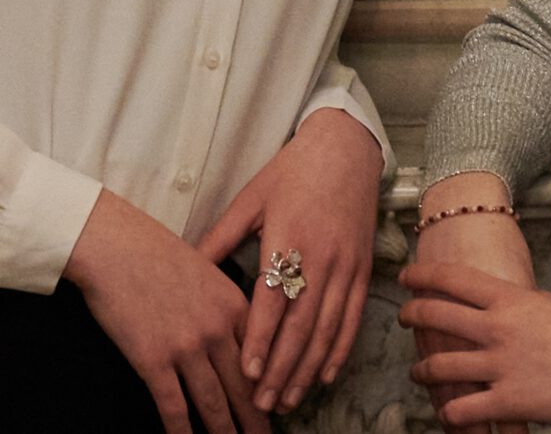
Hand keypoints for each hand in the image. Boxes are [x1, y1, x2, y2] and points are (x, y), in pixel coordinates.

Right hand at [66, 188, 265, 433]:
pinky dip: (181, 431)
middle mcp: (217, 329)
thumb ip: (223, 306)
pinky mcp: (153, 359)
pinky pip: (173, 405)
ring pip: (213, 403)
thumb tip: (234, 335)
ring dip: (225, 432)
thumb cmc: (156, 252)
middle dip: (256, 420)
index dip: (271, 387)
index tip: (279, 407)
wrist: (114, 246)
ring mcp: (186, 346)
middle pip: (244, 386)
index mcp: (234, 305)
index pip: (263, 356)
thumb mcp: (206, 271)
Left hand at [195, 107, 382, 413]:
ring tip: (290, 398)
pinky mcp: (362, 268)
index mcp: (289, 237)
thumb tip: (188, 265)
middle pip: (301, 324)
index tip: (249, 372)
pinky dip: (340, 350)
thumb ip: (221, 236)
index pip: (274, 299)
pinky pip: (352, 318)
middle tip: (263, 402)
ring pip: (327, 329)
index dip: (262, 338)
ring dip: (308, 369)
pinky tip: (325, 374)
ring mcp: (345, 264)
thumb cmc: (292, 171)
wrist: (345, 147)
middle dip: (282, 368)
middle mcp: (321, 256)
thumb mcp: (251, 198)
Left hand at [398, 261, 550, 430]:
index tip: (407, 276)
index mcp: (510, 299)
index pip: (452, 278)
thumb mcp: (550, 305)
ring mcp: (501, 365)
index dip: (422, 276)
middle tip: (403, 318)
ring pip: (441, 366)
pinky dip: (451, 414)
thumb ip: (520, 305)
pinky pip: (464, 409)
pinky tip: (449, 414)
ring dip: (423, 371)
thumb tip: (504, 304)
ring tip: (418, 373)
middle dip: (411, 315)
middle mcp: (498, 328)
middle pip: (436, 315)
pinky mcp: (510, 400)